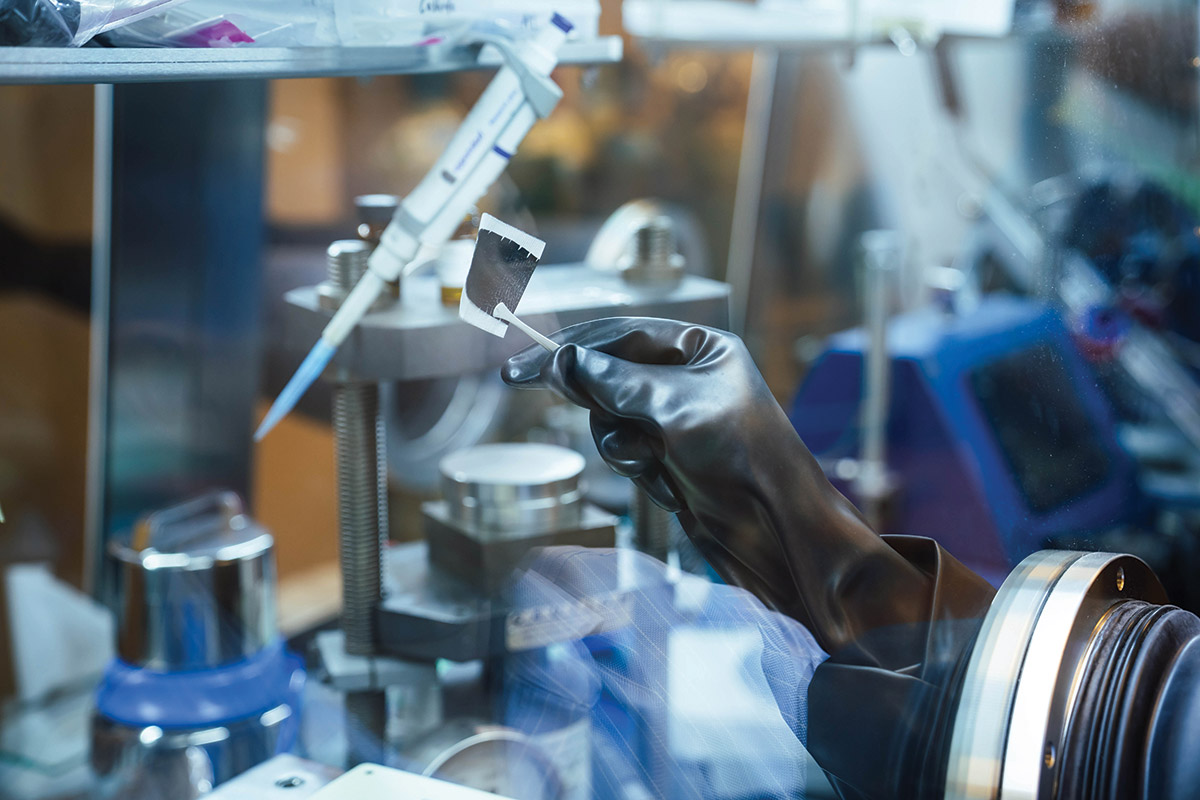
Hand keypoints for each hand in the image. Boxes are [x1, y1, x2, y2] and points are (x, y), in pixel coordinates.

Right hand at [503, 317, 938, 654]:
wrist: (775, 527)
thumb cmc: (742, 454)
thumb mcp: (673, 407)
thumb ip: (612, 380)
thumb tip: (562, 359)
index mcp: (699, 348)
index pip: (620, 334)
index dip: (572, 349)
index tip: (524, 368)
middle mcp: (686, 378)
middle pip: (608, 377)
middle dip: (604, 404)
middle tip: (592, 417)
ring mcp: (676, 420)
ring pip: (611, 420)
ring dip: (624, 445)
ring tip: (655, 461)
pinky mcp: (669, 457)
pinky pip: (626, 452)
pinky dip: (638, 469)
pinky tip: (668, 483)